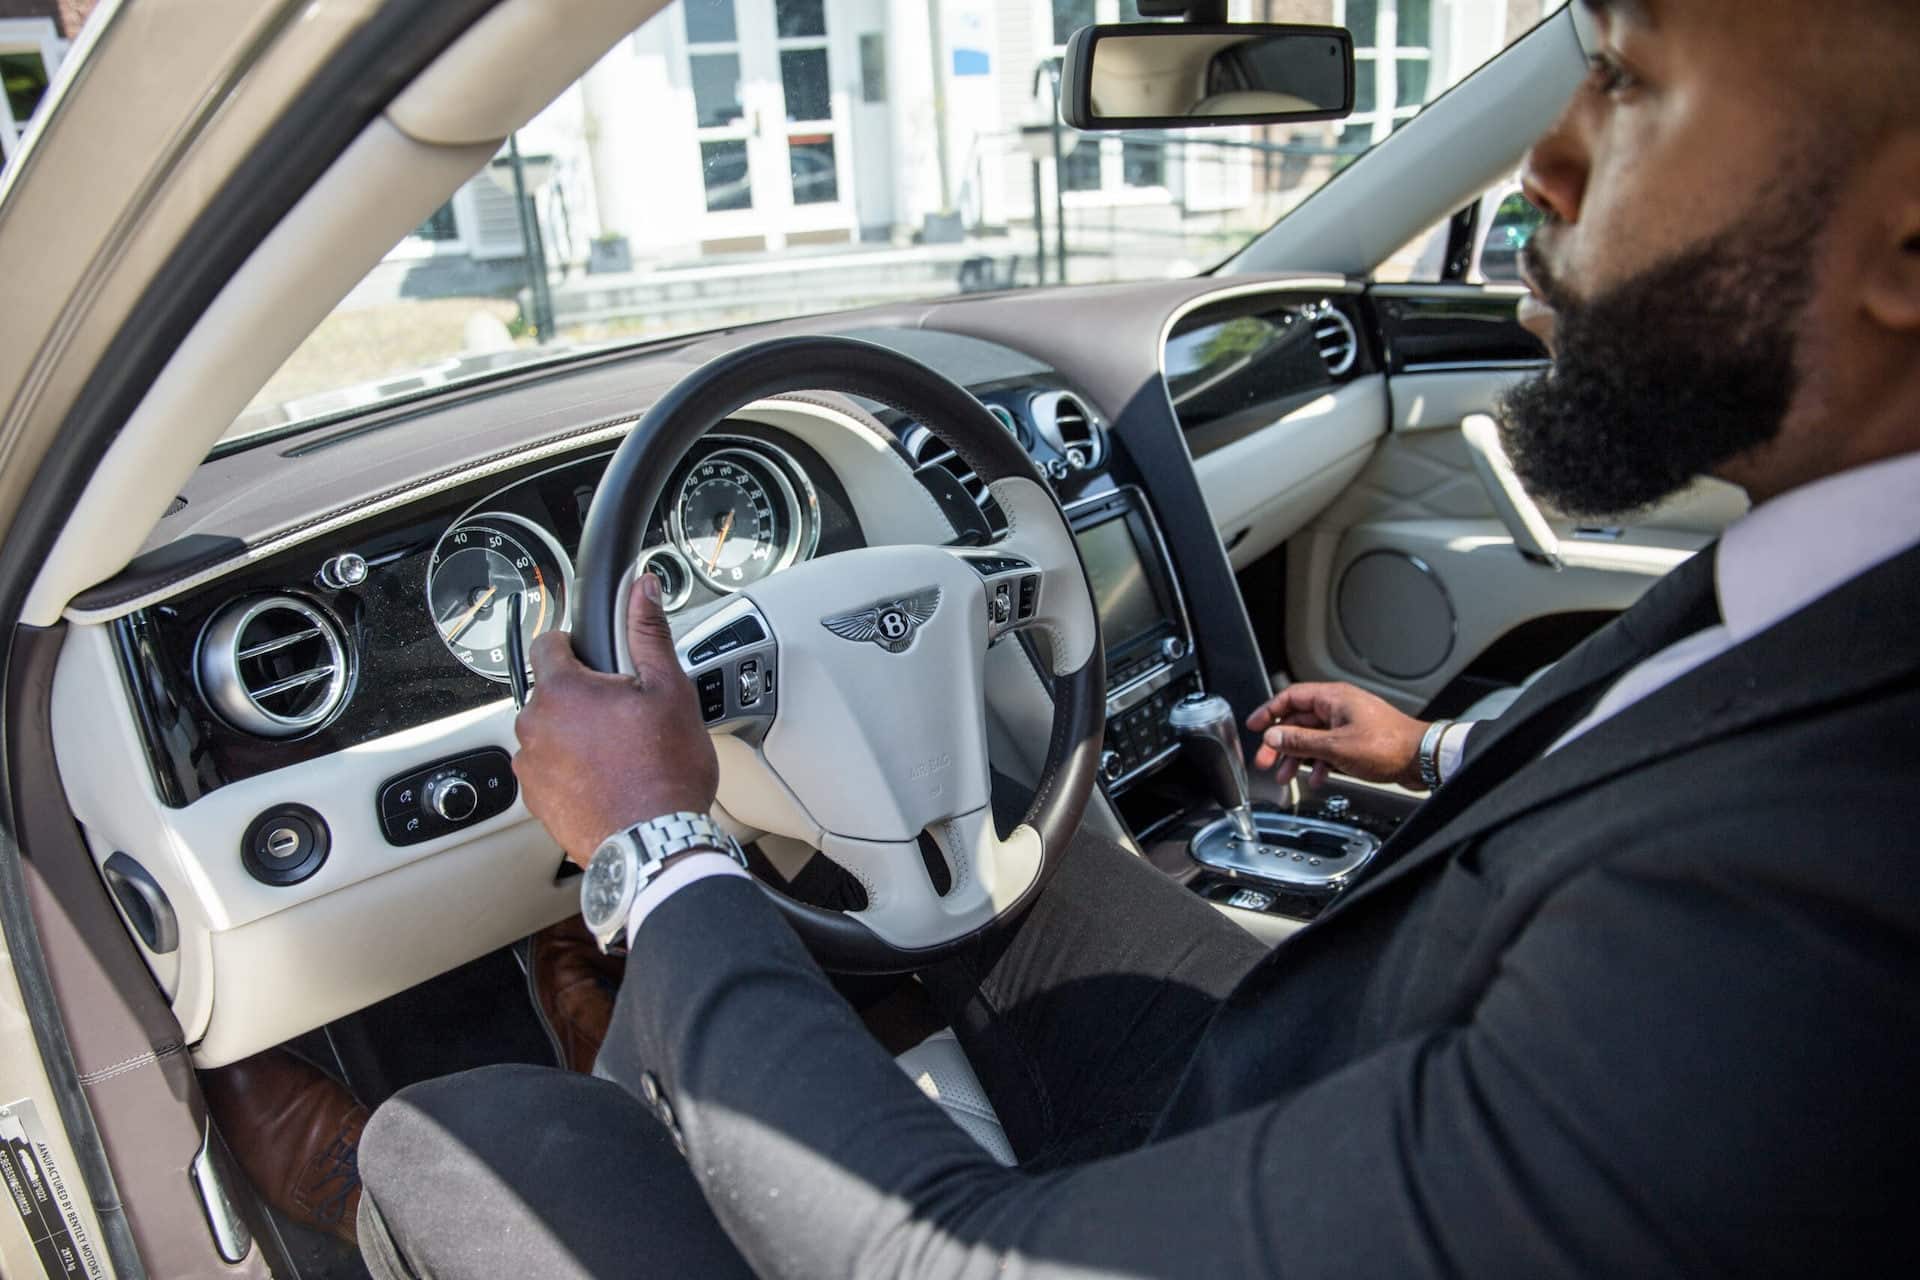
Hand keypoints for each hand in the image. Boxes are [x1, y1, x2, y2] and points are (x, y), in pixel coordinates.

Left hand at [513, 575, 718, 866]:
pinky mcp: (535, 799)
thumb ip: (648, 633)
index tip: (598, 657)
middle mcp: (533, 725)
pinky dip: (571, 769)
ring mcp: (530, 765)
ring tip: (620, 751)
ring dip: (575, 733)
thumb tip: (643, 589)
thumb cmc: (664, 772)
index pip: (548, 642)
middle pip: (551, 690)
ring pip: (550, 730)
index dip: (576, 644)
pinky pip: (549, 768)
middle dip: (583, 695)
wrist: (654, 844)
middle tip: (626, 713)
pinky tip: (608, 779)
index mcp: (561, 690)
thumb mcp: (669, 690)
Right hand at [1244, 682, 1429, 790]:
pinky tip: (1317, 778)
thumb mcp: (1335, 747)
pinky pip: (1328, 748)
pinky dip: (1319, 763)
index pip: (1290, 697)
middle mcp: (1340, 707)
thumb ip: (1300, 742)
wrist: (1422, 759)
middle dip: (1280, 743)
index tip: (1254, 727)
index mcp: (1334, 698)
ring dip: (1298, 757)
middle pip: (1299, 721)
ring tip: (1286, 776)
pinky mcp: (1357, 740)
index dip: (1269, 712)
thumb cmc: (1389, 746)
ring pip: (1313, 737)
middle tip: (1265, 760)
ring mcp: (1349, 723)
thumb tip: (1273, 737)